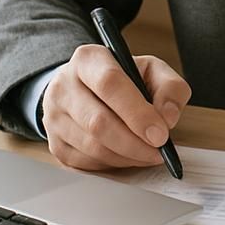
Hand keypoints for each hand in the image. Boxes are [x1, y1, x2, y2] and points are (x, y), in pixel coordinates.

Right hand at [41, 44, 191, 171]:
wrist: (86, 88)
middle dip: (134, 143)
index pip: (109, 84)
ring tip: (149, 153)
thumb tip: (168, 117)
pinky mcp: (54, 143)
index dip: (137, 113)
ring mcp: (54, 117)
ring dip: (127, 156)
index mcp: (88, 60)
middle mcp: (64, 86)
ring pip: (92, 147)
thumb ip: (169, 87)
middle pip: (98, 122)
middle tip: (158, 151)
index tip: (160, 134)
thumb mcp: (151, 70)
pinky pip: (86, 163)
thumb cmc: (123, 79)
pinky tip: (129, 155)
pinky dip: (114, 164)